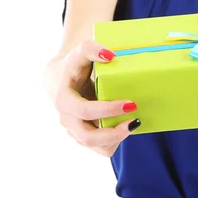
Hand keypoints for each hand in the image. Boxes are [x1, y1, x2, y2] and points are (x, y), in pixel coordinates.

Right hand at [50, 40, 140, 156]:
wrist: (63, 81)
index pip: (84, 111)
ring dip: (116, 138)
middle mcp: (67, 120)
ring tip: (134, 123)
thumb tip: (110, 56)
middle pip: (87, 137)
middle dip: (113, 132)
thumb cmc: (75, 66)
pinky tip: (126, 127)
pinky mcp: (84, 137)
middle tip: (135, 118)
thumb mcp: (80, 53)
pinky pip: (101, 148)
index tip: (130, 103)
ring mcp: (75, 131)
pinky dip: (115, 142)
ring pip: (96, 146)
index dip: (107, 110)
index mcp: (64, 100)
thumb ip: (92, 49)